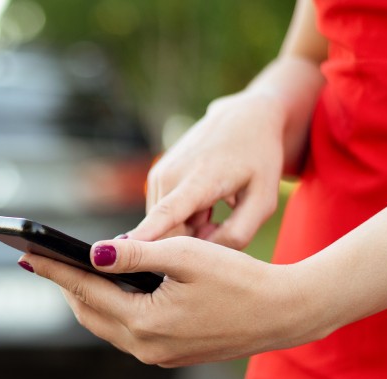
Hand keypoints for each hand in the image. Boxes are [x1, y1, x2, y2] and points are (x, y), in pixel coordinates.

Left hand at [19, 237, 327, 366]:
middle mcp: (146, 346)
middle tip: (40, 259)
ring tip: (67, 271)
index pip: (85, 290)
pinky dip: (111, 307)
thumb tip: (92, 253)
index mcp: (145, 322)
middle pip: (88, 311)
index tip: (26, 253)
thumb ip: (136, 255)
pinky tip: (108, 288)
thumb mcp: (186, 255)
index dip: (53, 269)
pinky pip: (127, 330)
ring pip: (105, 323)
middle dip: (64, 284)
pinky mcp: (171, 354)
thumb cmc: (240, 278)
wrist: (284, 313)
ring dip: (86, 297)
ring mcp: (158, 354)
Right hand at [128, 92, 287, 248]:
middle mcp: (170, 175)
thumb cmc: (258, 160)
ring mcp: (158, 175)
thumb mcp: (264, 200)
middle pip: (169, 233)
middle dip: (194, 241)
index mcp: (200, 179)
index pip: (168, 212)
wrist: (243, 118)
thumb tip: (205, 253)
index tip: (122, 249)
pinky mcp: (155, 177)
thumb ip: (239, 234)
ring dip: (190, 228)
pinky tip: (204, 201)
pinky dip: (183, 217)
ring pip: (165, 226)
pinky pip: (164, 215)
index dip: (147, 233)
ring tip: (215, 206)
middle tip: (223, 224)